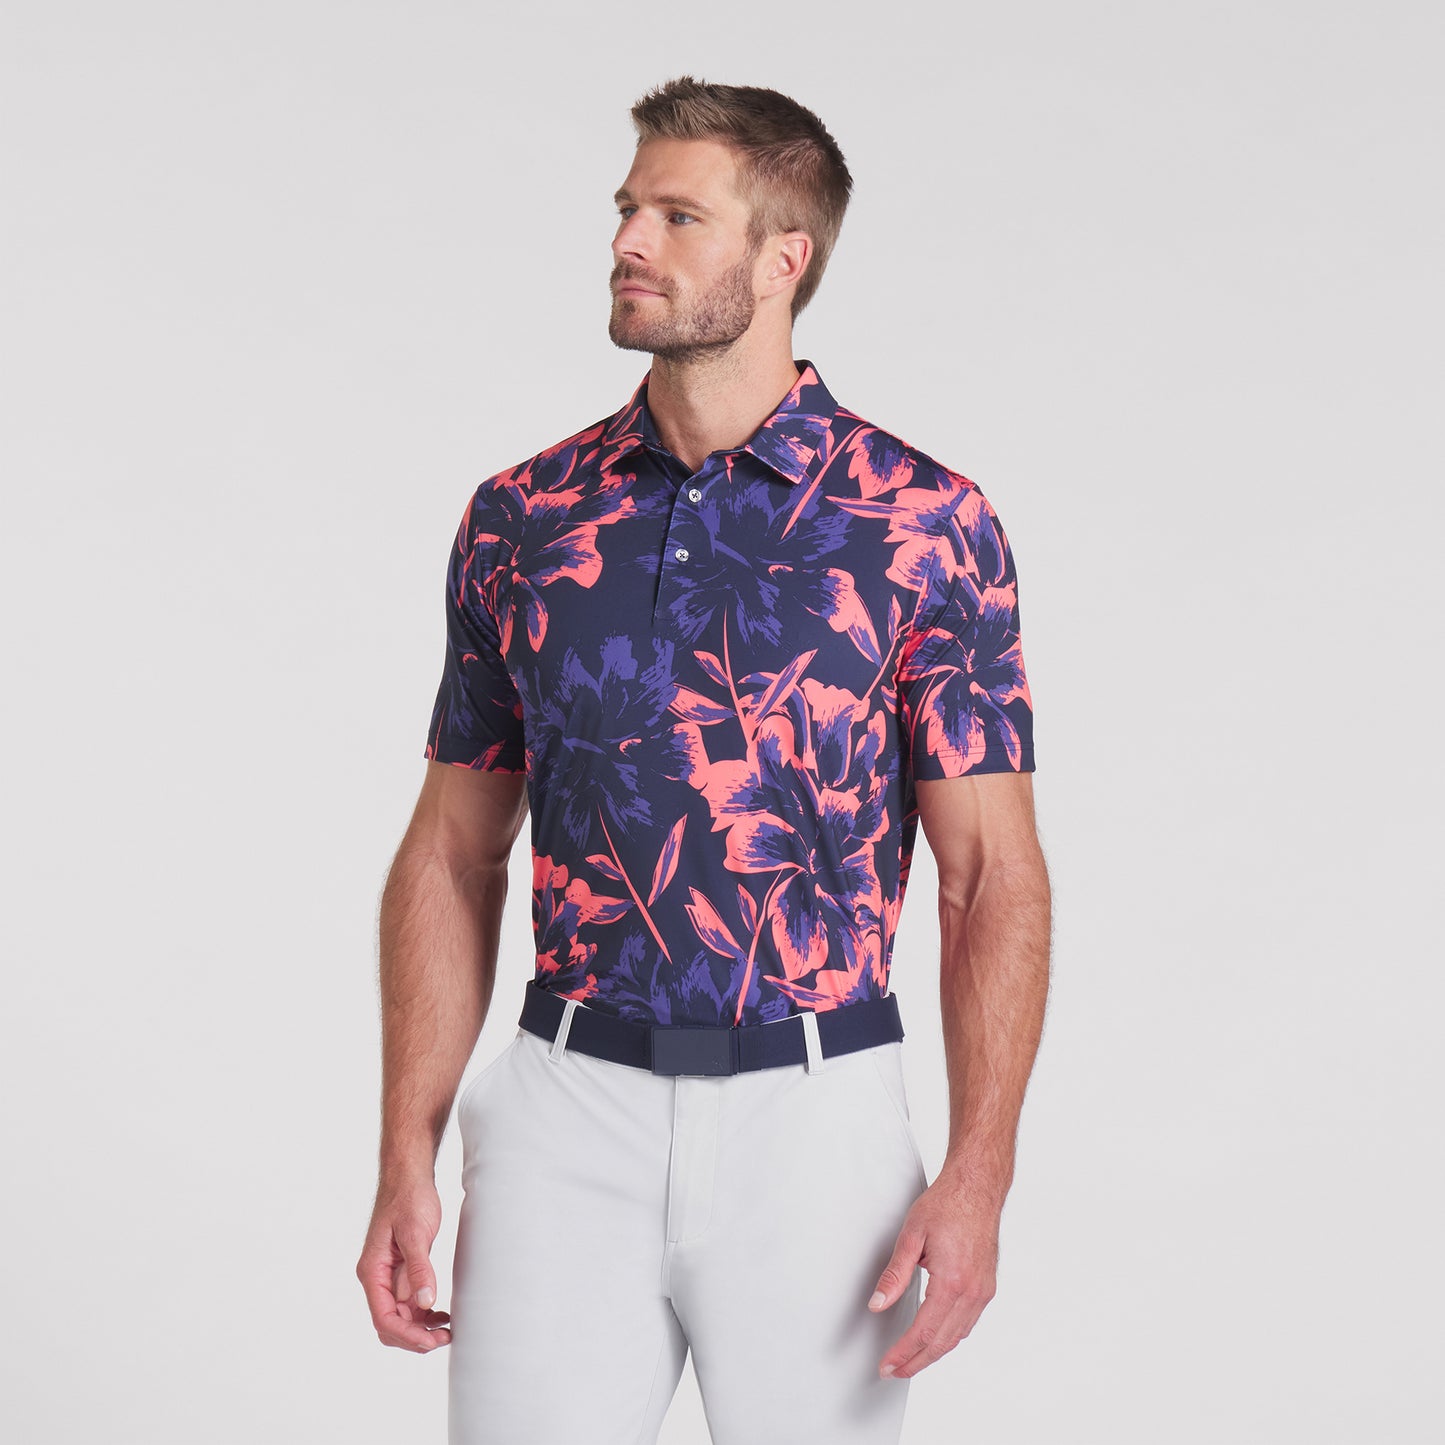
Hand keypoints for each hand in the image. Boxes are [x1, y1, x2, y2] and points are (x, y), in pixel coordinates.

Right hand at [356, 1176, 452, 1352]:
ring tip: (447, 1331)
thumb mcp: (415, 1233)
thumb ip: (419, 1269)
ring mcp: (389, 1277)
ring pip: (401, 1318)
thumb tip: (424, 1304)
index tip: (431, 1341)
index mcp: (372, 1271)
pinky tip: (442, 1315)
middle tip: (445, 1339)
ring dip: (421, 1329)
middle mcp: (377, 1278)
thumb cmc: (408, 1198)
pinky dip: (424, 1315)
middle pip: (390, 1324)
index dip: (407, 1335)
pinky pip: (410, 1304)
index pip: (383, 1318)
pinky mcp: (402, 1271)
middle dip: (414, 1338)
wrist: (409, 1177)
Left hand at [867, 1172, 999, 1379]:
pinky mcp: (987, 1286)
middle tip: (894, 1371)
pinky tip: (936, 1337)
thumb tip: (877, 1304)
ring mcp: (983, 1291)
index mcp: (952, 1282)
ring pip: (957, 1336)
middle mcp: (972, 1292)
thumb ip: (894, 1274)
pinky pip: (968, 1323)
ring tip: (911, 1360)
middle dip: (916, 1361)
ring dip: (933, 1352)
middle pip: (941, 1342)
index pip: (923, 1332)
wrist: (977, 1188)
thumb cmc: (947, 1204)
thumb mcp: (911, 1236)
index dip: (903, 1353)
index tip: (887, 1366)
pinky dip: (950, 1336)